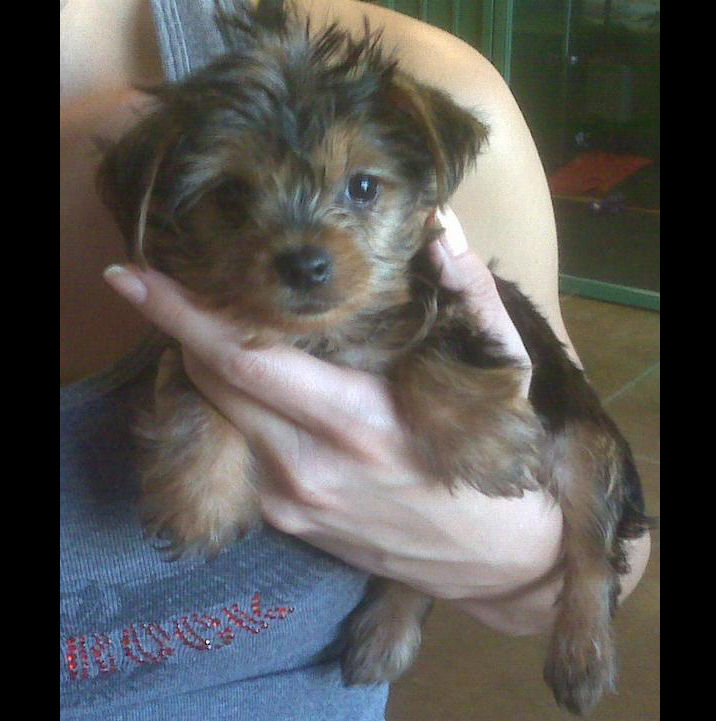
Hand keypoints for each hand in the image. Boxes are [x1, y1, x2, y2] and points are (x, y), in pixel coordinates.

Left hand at [103, 208, 564, 629]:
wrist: (496, 557)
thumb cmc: (499, 458)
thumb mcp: (502, 373)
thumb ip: (470, 296)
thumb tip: (443, 228)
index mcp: (357, 422)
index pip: (243, 361)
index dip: (181, 315)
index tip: (129, 276)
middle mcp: (307, 467)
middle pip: (213, 384)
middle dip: (190, 330)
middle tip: (196, 289)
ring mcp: (290, 501)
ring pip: (217, 418)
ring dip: (211, 370)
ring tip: (238, 334)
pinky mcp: (289, 521)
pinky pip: (239, 450)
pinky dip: (234, 410)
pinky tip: (264, 392)